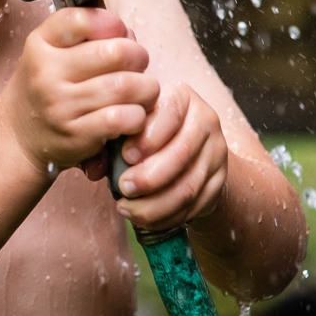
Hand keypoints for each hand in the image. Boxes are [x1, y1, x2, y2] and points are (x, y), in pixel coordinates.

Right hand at [0, 8, 157, 173]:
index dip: (112, 23)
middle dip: (138, 56)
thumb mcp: (48, 52)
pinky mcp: (76, 135)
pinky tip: (132, 116)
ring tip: (142, 92)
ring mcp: (60, 105)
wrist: (17, 137)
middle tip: (139, 65)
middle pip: (115, 52)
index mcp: (40, 45)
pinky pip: (123, 118)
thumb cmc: (44, 89)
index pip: (81, 19)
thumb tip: (129, 35)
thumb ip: (83, 36)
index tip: (119, 34)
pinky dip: (138, 116)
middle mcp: (46, 72)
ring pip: (125, 87)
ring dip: (146, 89)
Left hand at [115, 83, 227, 229]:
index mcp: (182, 97)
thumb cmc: (144, 131)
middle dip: (149, 177)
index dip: (148, 137)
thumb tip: (95, 166)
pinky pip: (195, 205)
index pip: (170, 113)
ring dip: (155, 203)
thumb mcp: (131, 124)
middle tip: (123, 188)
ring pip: (189, 185)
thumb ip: (114, 136)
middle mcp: (206, 120)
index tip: (124, 156)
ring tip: (127, 208)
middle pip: (181, 153)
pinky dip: (167, 216)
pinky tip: (144, 218)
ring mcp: (217, 151)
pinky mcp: (220, 180)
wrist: (186, 148)